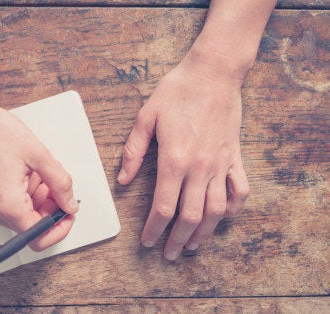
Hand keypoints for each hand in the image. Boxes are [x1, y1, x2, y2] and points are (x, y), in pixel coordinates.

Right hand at [0, 100, 78, 251]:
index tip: (68, 212)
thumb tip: (70, 203)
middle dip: (50, 208)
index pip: (39, 237)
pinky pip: (10, 206)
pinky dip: (25, 194)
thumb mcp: (39, 155)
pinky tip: (26, 173)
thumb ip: (60, 183)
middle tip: (56, 184)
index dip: (60, 226)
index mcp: (8, 205)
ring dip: (38, 199)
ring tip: (38, 172)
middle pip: (31, 227)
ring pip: (22, 216)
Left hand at [118, 55, 249, 259]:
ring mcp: (220, 164)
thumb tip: (122, 180)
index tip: (147, 242)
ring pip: (216, 210)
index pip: (163, 206)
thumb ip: (133, 151)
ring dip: (204, 232)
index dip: (154, 229)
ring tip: (192, 246)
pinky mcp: (234, 157)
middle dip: (177, 239)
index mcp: (174, 159)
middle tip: (168, 254)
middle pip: (190, 216)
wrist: (213, 73)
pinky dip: (233, 209)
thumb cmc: (176, 92)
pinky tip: (223, 218)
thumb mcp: (145, 117)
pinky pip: (240, 191)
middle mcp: (199, 167)